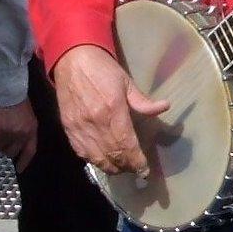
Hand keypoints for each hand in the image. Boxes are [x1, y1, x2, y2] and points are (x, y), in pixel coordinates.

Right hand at [0, 99, 37, 171]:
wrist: (6, 89)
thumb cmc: (16, 98)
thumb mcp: (26, 114)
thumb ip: (23, 127)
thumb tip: (14, 139)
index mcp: (32, 129)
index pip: (30, 150)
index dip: (24, 160)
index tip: (19, 169)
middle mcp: (22, 134)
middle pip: (11, 151)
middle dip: (5, 148)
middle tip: (0, 140)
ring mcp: (10, 133)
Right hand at [52, 45, 168, 175]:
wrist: (73, 61)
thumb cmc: (103, 70)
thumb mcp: (126, 82)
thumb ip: (143, 101)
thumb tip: (164, 107)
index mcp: (113, 110)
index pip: (126, 145)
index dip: (137, 161)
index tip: (145, 170)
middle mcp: (95, 123)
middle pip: (113, 156)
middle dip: (127, 167)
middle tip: (137, 169)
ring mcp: (80, 128)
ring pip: (97, 160)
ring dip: (112, 167)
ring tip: (123, 167)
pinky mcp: (68, 130)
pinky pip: (82, 154)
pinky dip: (95, 161)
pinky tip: (105, 160)